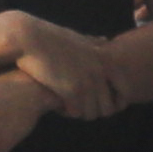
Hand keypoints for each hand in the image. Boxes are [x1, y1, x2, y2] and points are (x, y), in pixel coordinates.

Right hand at [0, 14, 125, 117]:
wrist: (27, 38)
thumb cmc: (50, 37)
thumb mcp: (77, 38)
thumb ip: (93, 43)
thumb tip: (105, 40)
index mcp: (105, 60)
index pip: (125, 91)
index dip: (117, 103)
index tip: (105, 105)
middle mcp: (100, 72)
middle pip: (108, 108)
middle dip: (94, 111)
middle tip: (80, 107)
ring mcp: (87, 82)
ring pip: (91, 114)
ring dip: (79, 113)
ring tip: (66, 105)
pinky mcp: (71, 91)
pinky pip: (76, 113)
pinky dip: (66, 112)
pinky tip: (57, 104)